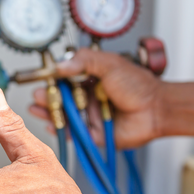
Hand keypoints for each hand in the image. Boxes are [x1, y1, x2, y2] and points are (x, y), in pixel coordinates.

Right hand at [29, 48, 164, 147]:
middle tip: (37, 95)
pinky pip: (71, 133)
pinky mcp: (92, 133)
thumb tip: (60, 65)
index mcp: (90, 79)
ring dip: (48, 112)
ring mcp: (88, 116)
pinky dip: (59, 130)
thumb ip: (84, 61)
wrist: (157, 109)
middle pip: (60, 98)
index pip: (64, 79)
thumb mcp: (110, 64)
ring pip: (63, 115)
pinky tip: (50, 124)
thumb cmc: (139, 86)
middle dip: (46, 97)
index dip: (51, 79)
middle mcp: (87, 97)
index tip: (41, 78)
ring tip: (36, 108)